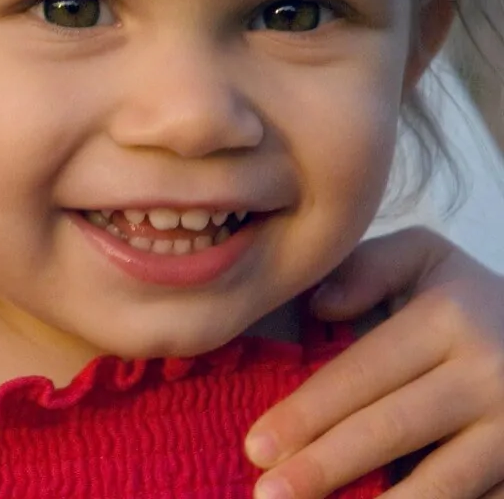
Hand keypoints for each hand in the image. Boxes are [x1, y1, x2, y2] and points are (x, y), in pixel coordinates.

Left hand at [246, 226, 503, 498]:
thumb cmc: (469, 300)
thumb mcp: (426, 260)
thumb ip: (369, 269)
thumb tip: (319, 307)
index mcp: (448, 318)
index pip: (361, 373)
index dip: (307, 413)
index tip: (256, 445)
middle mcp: (487, 374)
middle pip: (391, 428)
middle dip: (324, 466)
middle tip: (268, 493)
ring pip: (444, 481)